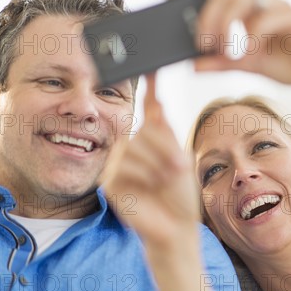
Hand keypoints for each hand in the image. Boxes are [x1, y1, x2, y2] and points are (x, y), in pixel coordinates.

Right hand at [102, 73, 199, 251]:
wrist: (176, 227)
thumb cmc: (181, 195)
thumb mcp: (180, 159)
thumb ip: (165, 132)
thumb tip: (155, 101)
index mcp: (153, 138)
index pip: (149, 106)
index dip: (150, 84)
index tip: (152, 63)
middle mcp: (133, 146)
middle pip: (145, 128)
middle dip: (166, 148)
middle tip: (179, 169)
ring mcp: (118, 163)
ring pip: (135, 145)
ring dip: (159, 162)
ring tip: (168, 180)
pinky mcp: (109, 181)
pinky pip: (124, 165)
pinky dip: (144, 175)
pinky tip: (151, 187)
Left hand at [168, 0, 290, 89]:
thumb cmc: (287, 65)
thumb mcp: (246, 65)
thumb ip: (221, 63)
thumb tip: (192, 65)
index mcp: (247, 9)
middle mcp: (260, 1)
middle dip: (205, 19)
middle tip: (200, 43)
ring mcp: (276, 4)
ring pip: (240, 1)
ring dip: (224, 24)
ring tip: (220, 48)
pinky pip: (264, 17)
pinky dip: (251, 34)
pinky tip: (249, 50)